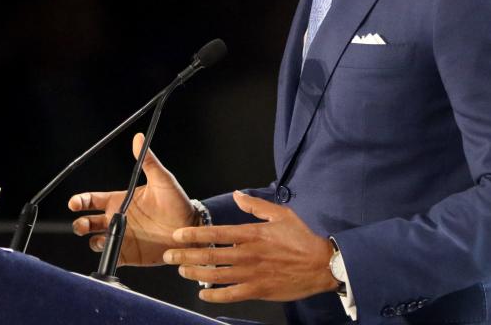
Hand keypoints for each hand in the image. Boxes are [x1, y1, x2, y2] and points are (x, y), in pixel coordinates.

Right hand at [68, 133, 197, 266]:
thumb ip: (148, 161)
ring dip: (94, 240)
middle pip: (87, 222)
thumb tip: (138, 138)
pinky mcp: (128, 254)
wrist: (190, 228)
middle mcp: (116, 219)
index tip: (74, 203)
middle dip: (80, 224)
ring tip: (101, 238)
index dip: (79, 201)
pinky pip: (110, 257)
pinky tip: (112, 249)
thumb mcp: (162, 180)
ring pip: (95, 240)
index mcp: (119, 200)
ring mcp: (121, 237)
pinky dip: (106, 255)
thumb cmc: (176, 202)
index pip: (92, 200)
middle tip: (83, 225)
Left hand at [163, 190, 336, 301]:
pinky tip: (203, 294)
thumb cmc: (302, 238)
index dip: (193, 234)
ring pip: (216, 275)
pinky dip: (215, 295)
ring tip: (181, 270)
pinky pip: (231, 294)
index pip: (216, 233)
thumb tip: (238, 195)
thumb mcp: (281, 214)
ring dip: (195, 273)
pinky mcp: (259, 290)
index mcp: (252, 233)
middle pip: (210, 255)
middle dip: (186, 255)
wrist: (321, 264)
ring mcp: (252, 273)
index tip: (177, 234)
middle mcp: (248, 253)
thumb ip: (256, 205)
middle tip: (168, 255)